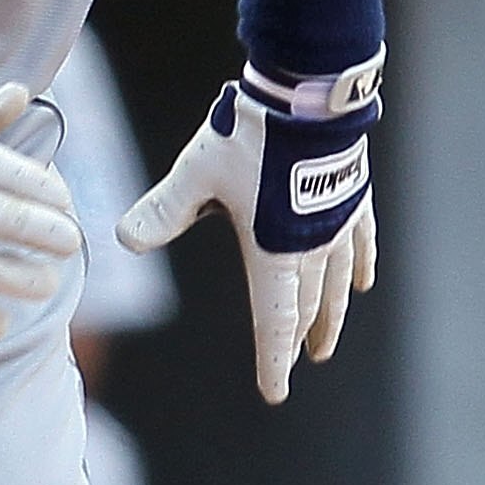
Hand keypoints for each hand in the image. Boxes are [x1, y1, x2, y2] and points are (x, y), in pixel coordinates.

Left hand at [118, 71, 378, 405]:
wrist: (305, 93)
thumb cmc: (248, 135)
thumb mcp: (196, 174)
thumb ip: (164, 210)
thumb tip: (122, 238)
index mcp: (275, 251)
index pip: (275, 320)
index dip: (273, 359)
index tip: (275, 391)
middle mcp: (312, 246)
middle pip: (306, 307)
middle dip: (297, 340)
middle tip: (294, 365)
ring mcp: (338, 223)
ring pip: (337, 283)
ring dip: (330, 316)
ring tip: (326, 344)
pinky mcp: (353, 197)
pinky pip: (361, 243)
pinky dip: (359, 268)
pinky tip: (362, 284)